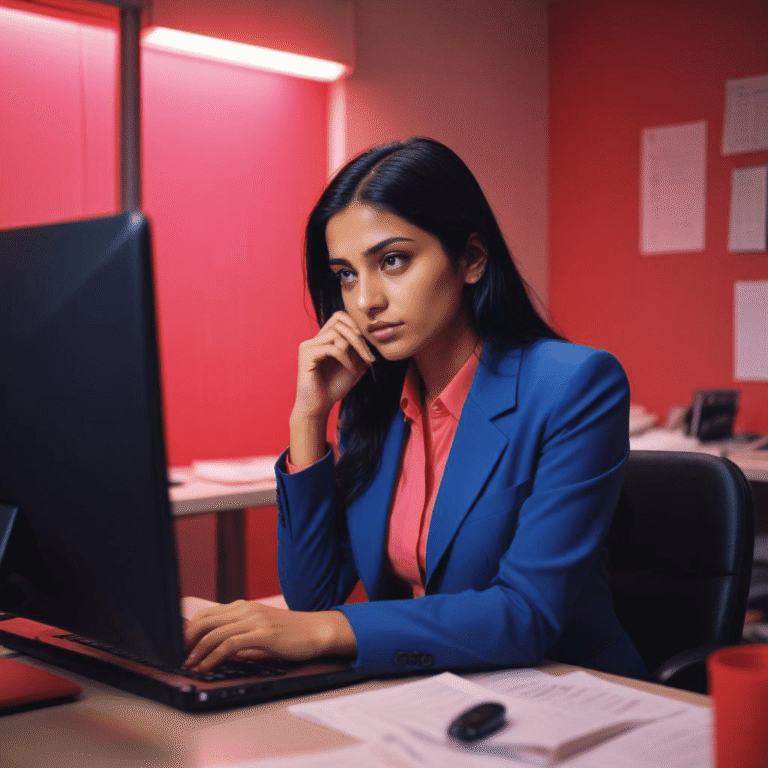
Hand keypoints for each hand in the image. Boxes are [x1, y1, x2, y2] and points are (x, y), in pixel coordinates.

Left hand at [183, 600, 356, 671]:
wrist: (316, 631)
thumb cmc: (289, 634)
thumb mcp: (260, 632)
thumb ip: (239, 637)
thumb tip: (215, 652)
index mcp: (243, 607)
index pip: (206, 614)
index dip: (188, 630)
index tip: (180, 647)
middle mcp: (246, 609)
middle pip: (205, 621)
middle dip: (187, 640)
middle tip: (178, 657)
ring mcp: (254, 620)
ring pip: (214, 633)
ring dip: (197, 651)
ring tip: (189, 666)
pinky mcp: (263, 633)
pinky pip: (230, 644)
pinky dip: (214, 657)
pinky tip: (207, 666)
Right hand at [294, 311, 375, 420]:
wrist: (319, 407)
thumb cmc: (334, 388)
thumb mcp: (354, 366)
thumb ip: (361, 351)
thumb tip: (373, 337)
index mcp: (324, 339)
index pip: (341, 316)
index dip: (357, 327)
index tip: (369, 349)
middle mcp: (314, 339)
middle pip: (339, 319)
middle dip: (359, 336)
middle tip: (368, 356)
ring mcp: (308, 345)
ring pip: (337, 332)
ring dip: (355, 348)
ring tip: (360, 365)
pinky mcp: (306, 355)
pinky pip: (332, 348)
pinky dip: (346, 359)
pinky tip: (351, 371)